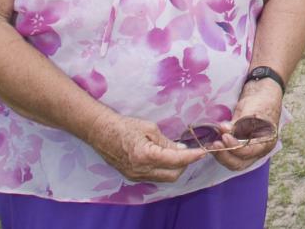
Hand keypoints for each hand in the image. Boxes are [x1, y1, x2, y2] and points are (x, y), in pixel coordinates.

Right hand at [89, 113, 209, 182]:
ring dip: (175, 168)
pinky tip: (165, 158)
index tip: (204, 151)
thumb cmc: (125, 126)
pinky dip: (164, 170)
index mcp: (146, 156)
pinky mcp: (132, 177)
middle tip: (191, 151)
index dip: (192, 156)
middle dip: (185, 164)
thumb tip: (181, 149)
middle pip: (173, 174)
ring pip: (164, 178)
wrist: (101, 132)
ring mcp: (136, 176)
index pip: (176, 160)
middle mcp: (141, 170)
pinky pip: (154, 177)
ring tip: (179, 154)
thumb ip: (166, 142)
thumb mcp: (149, 128)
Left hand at [212, 81, 282, 170]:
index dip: (235, 147)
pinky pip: (229, 153)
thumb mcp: (252, 110)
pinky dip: (220, 150)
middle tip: (215, 145)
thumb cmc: (262, 100)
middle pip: (239, 162)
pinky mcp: (238, 144)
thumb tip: (224, 129)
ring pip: (232, 160)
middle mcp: (257, 150)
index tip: (224, 136)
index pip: (249, 152)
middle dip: (225, 156)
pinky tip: (211, 142)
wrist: (263, 91)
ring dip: (221, 154)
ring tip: (211, 144)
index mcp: (266, 143)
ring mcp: (247, 148)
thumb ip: (238, 123)